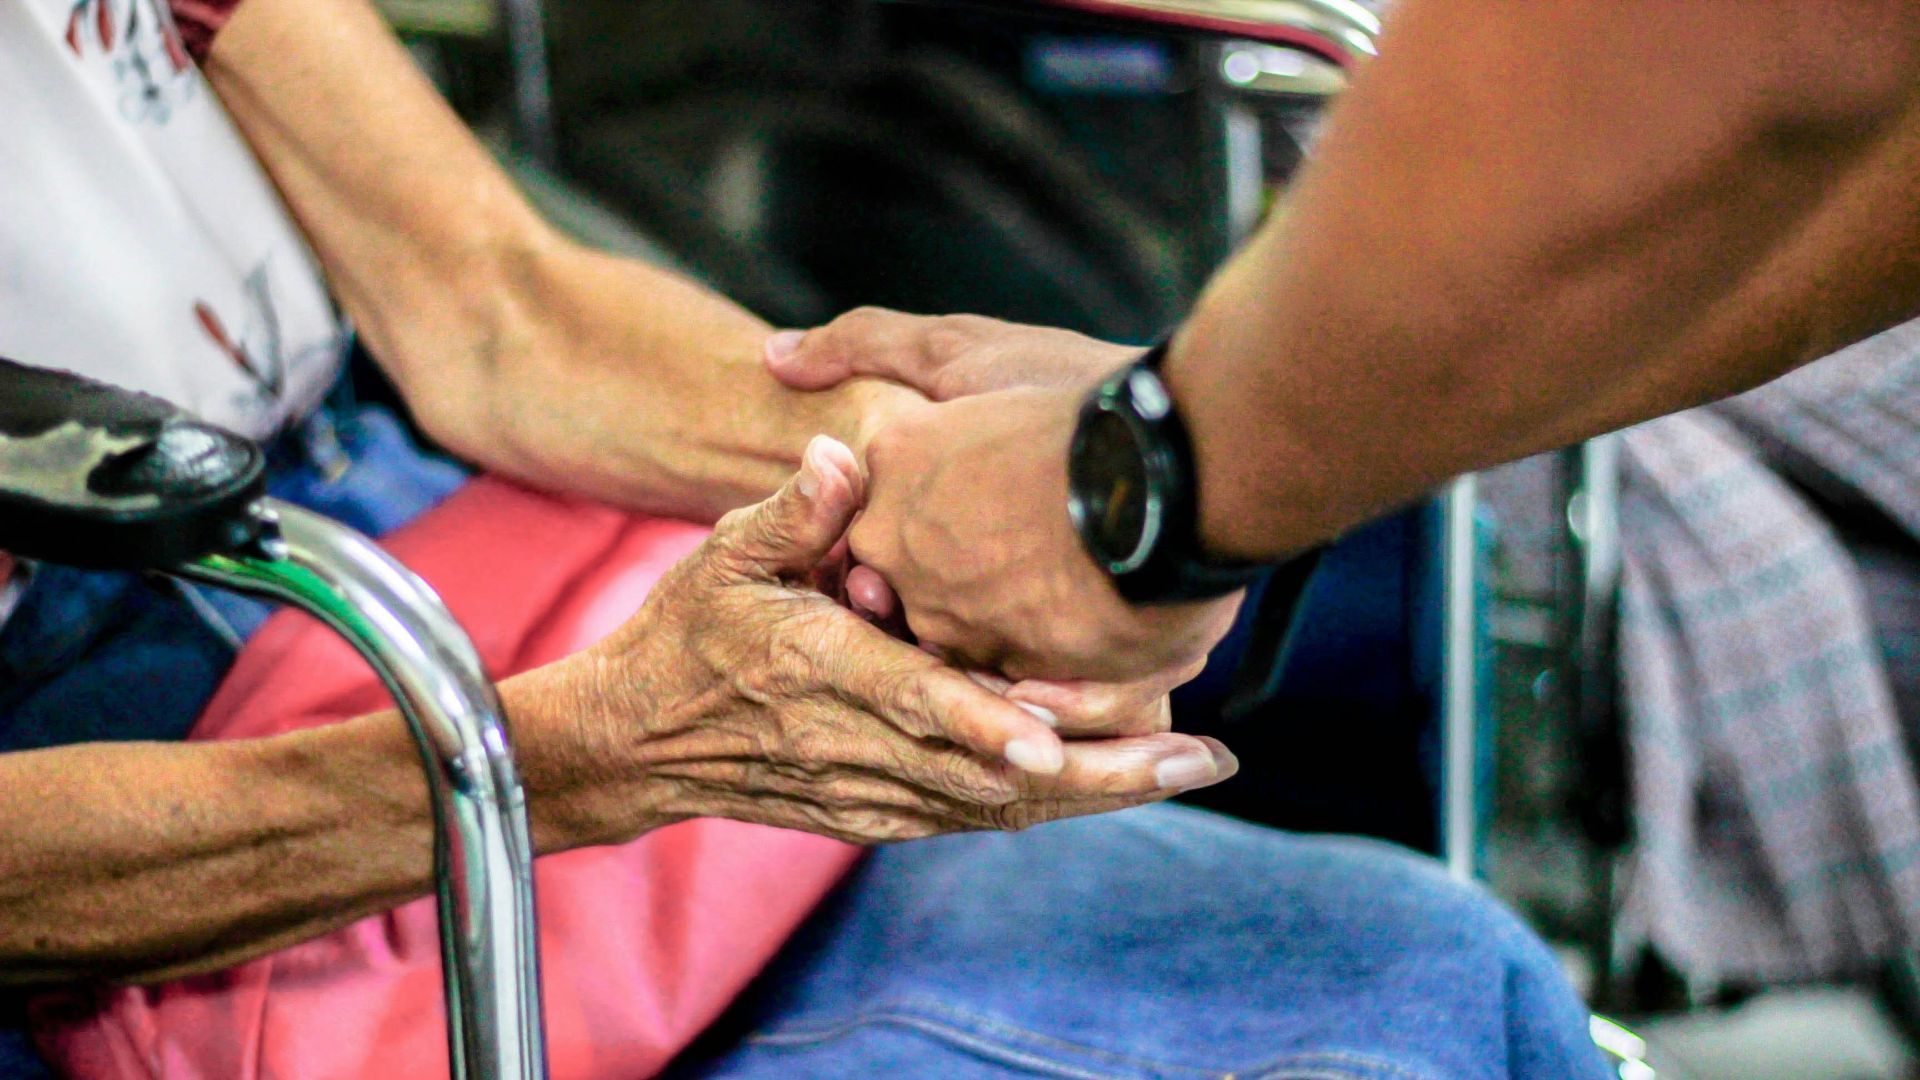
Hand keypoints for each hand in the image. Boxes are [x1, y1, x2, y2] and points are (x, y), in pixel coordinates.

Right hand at [550, 436, 1236, 846]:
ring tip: (1190, 766)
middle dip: (1099, 773)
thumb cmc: (685, 636)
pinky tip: (1122, 781)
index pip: (914, 703)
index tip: (1059, 739)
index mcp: (816, 673)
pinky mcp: (878, 815)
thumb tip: (844, 452)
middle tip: (1199, 757)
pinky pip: (977, 815)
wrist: (634, 744)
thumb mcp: (724, 557)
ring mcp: (869, 793)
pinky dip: (1051, 802)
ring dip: (1096, 794)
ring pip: (999, 807)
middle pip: (990, 776)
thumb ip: (795, 511)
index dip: (986, 724)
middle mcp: (852, 746)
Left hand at [771, 308, 1209, 711]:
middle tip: (1020, 555)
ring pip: (978, 654)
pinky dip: (1063, 684)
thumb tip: (776, 357)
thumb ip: (865, 345)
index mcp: (888, 504)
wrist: (1182, 469)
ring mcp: (975, 638)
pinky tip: (1096, 647)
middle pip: (918, 601)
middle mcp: (915, 580)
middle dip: (959, 588)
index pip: (869, 534)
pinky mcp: (1038, 684)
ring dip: (1014, 639)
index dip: (920, 522)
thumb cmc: (1075, 402)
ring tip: (1073, 601)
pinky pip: (1035, 698)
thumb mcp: (964, 351)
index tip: (966, 509)